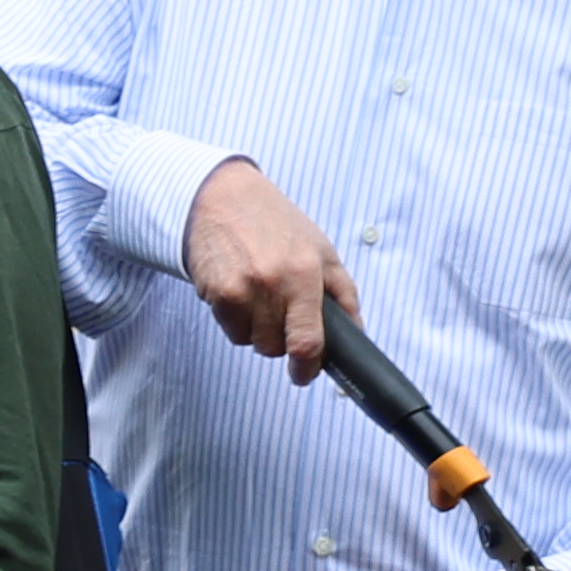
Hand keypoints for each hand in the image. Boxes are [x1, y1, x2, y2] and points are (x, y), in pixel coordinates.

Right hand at [186, 161, 347, 370]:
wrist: (223, 197)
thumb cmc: (275, 222)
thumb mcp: (322, 250)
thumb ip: (342, 293)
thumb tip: (355, 332)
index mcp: (304, 274)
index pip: (307, 341)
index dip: (306, 367)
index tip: (304, 373)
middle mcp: (271, 284)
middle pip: (276, 347)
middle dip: (281, 339)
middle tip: (280, 312)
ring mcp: (240, 290)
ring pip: (251, 342)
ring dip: (257, 330)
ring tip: (259, 297)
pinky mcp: (215, 293)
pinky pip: (230, 330)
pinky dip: (237, 320)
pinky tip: (240, 291)